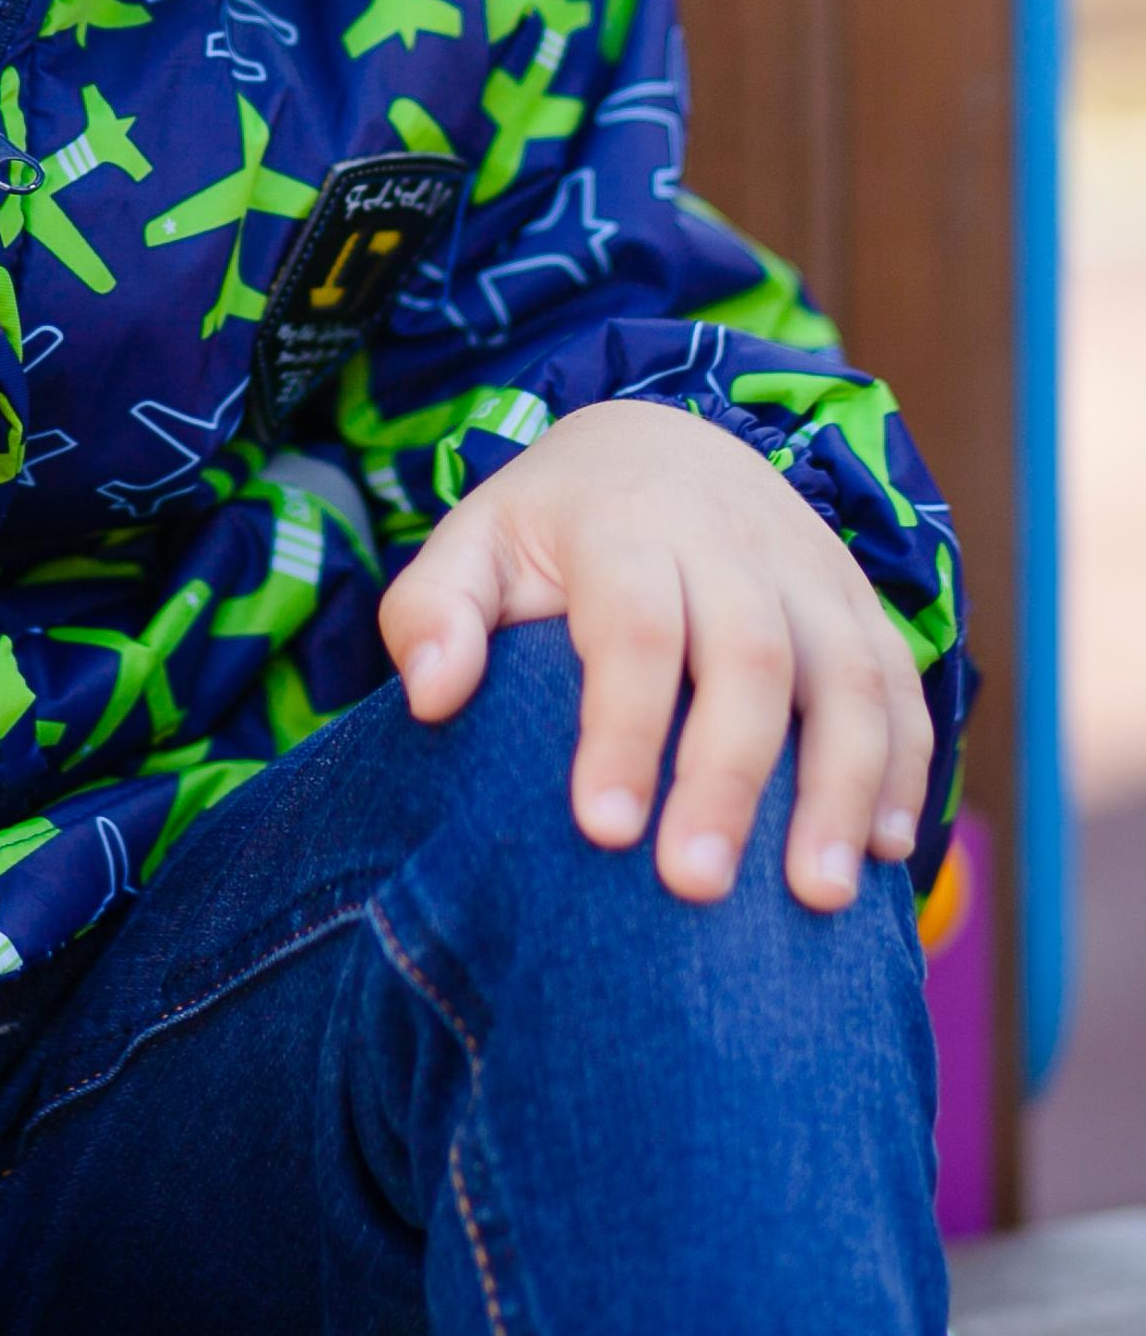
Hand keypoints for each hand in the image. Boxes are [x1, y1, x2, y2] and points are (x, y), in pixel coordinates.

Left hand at [376, 400, 932, 909]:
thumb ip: (431, 610)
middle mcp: (731, 539)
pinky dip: (906, 766)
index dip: (623, 729)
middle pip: (751, 658)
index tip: (601, 830)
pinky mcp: (859, 600)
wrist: (658, 439)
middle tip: (696, 886)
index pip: (634, 627)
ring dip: (844, 788)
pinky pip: (901, 682)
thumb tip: (430, 695)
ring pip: (850, 674)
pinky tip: (888, 851)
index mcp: (625, 522)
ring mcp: (809, 568)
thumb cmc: (550, 527)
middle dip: (729, 778)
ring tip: (817, 897)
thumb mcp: (470, 542)